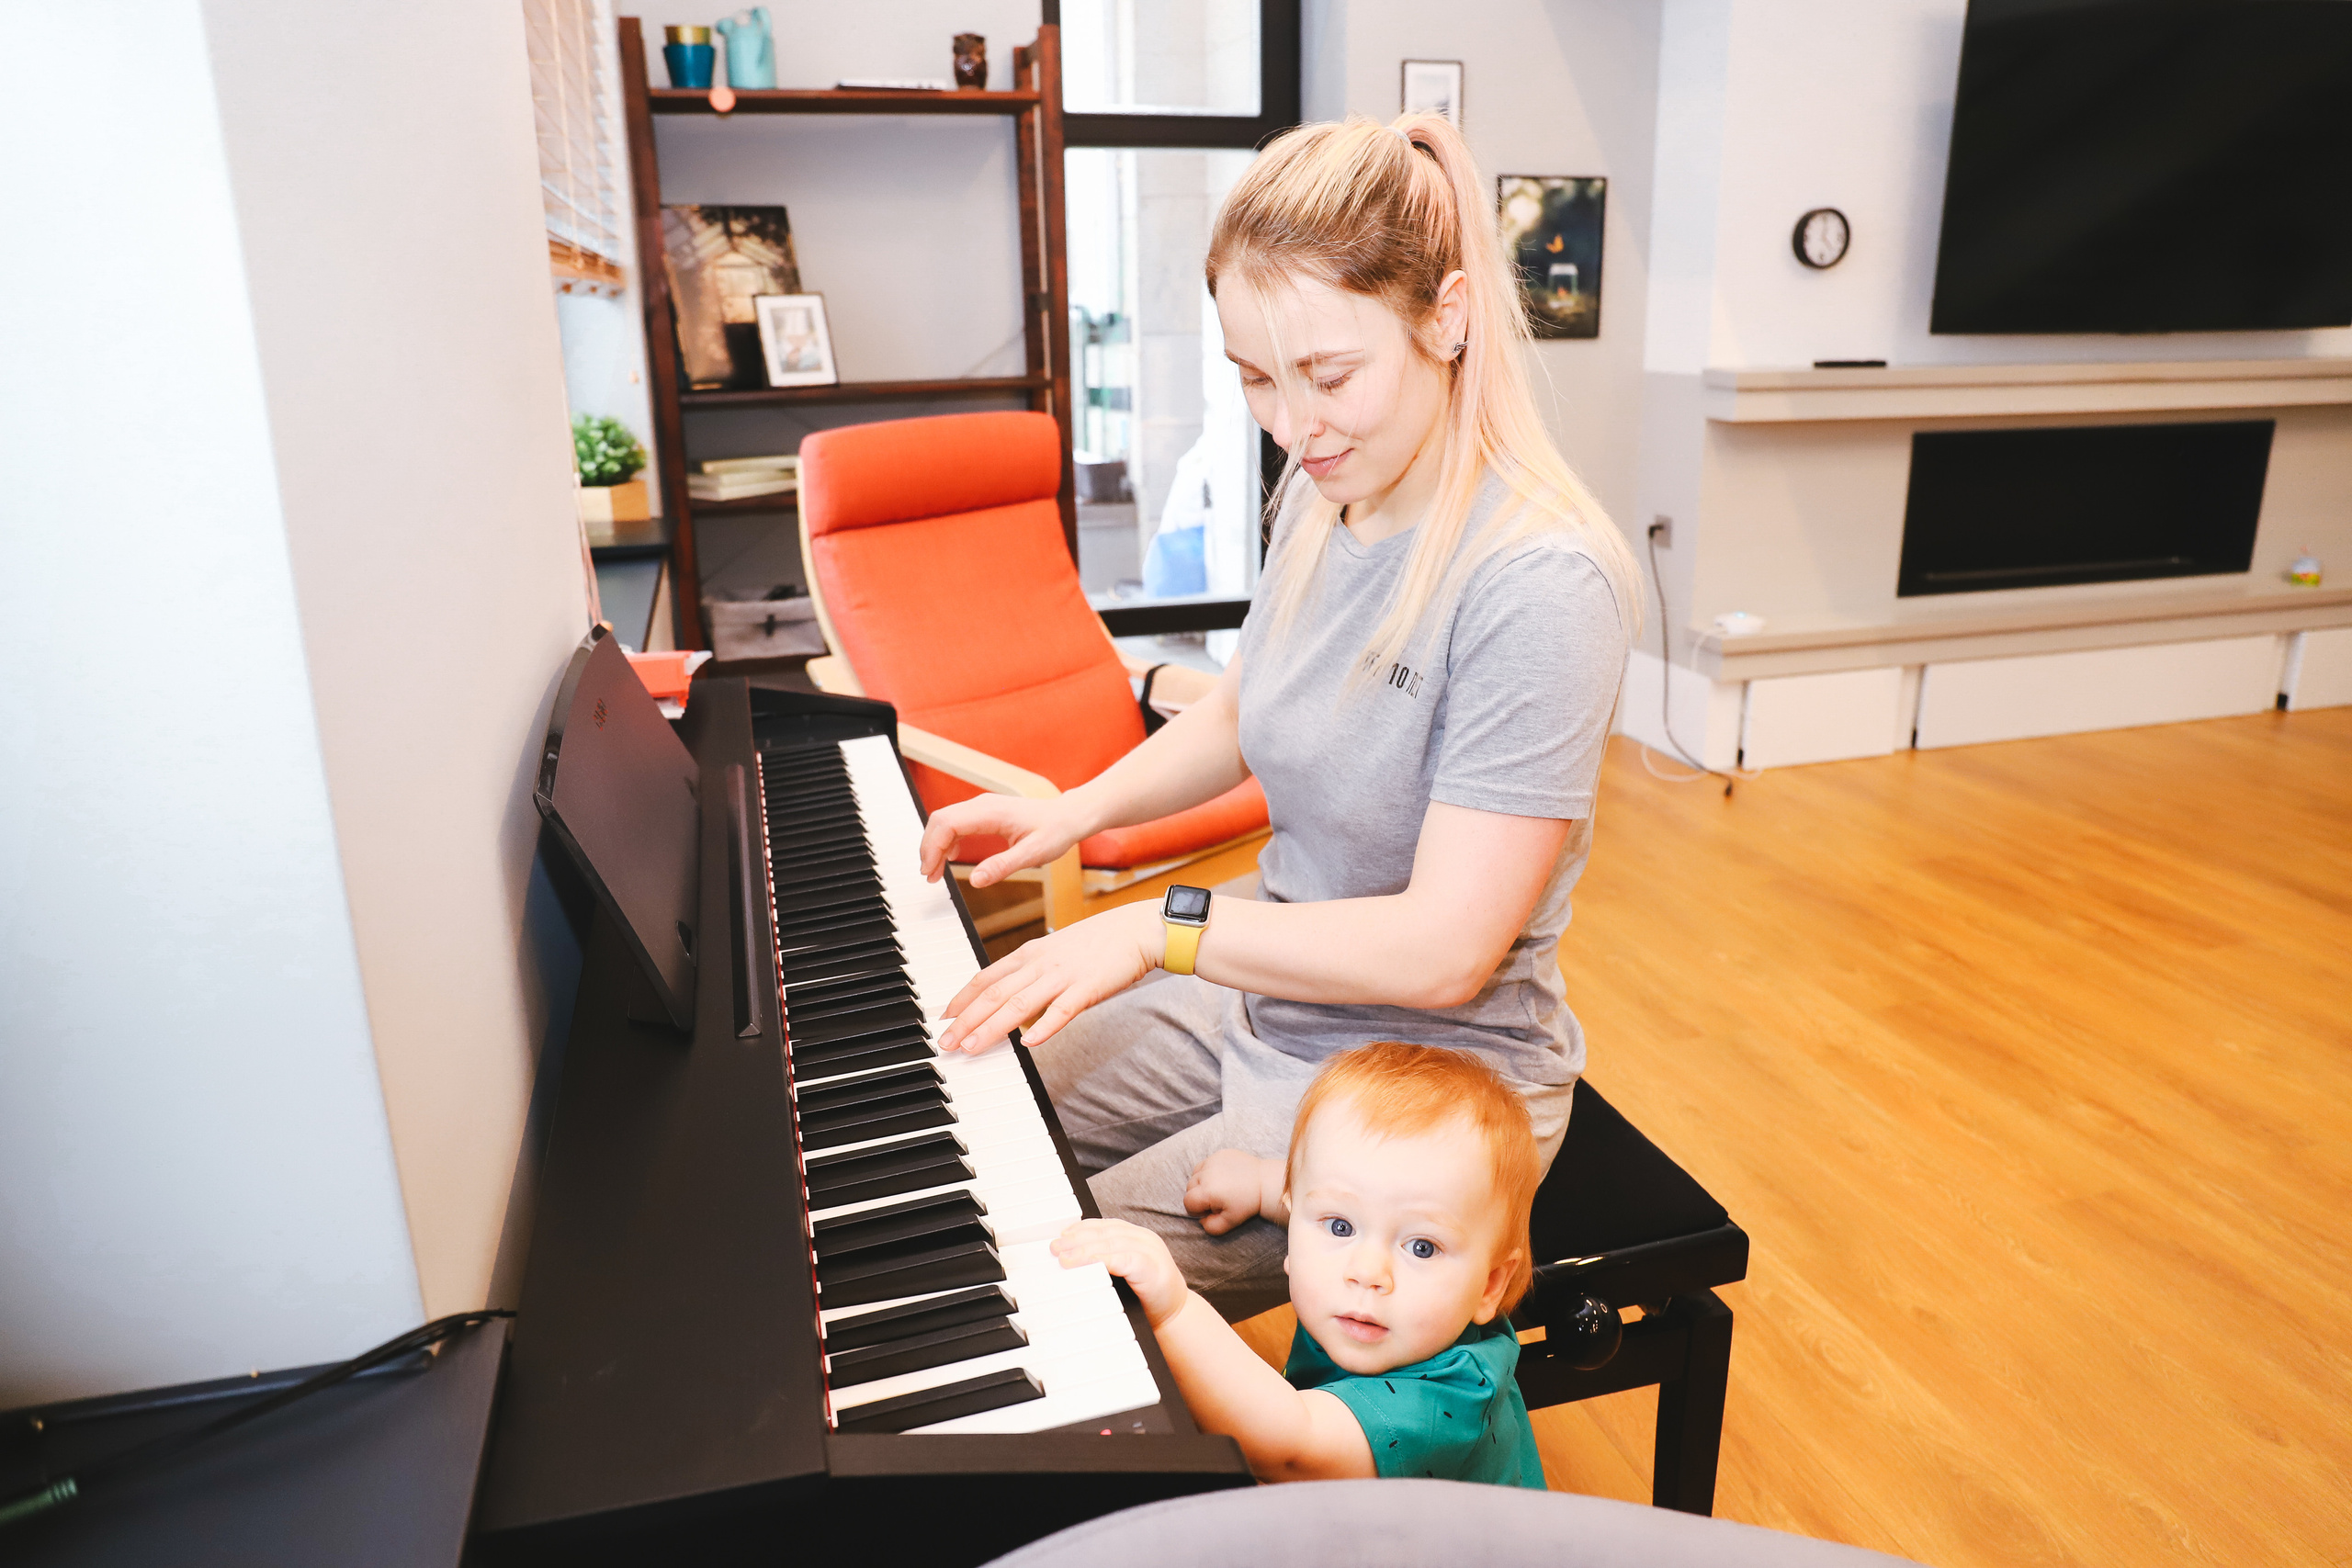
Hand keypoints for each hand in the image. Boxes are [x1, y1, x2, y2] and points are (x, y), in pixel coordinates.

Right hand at [918, 793, 1092, 887]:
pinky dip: (946, 840)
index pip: (947, 824)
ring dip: (935, 844)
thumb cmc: (1054, 832)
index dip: (932, 848)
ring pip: (945, 820)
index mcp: (991, 812)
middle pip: (940, 820)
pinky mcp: (984, 812)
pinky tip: (950, 857)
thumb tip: (974, 881)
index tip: (929, 872)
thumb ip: (1002, 866)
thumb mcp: (1032, 854)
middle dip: (928, 848)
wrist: (1068, 816)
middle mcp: (982, 805)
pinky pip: (956, 822)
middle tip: (929, 877)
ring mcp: (982, 806)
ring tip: (935, 872)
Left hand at [937, 901, 1160, 1052]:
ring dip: (991, 1028)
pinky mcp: (1087, 988)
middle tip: (946, 1042)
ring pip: (1018, 1004)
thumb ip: (1032, 973)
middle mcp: (1040, 963)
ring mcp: (1062, 976)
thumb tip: (1011, 998)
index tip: (944, 1017)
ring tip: (971, 1047)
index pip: (986, 977)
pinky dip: (1043, 1027)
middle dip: (965, 1020)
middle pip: (994, 994)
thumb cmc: (1099, 942)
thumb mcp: (1056, 951)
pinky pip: (1061, 1011)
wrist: (1137, 929)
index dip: (962, 998)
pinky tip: (1028, 1044)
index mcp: (1030, 953)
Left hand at [1052, 1218, 1189, 1329]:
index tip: (1062, 1235)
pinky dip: (1103, 1259)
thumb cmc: (1147, 1297)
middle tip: (1056, 1247)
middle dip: (1077, 1238)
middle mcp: (1145, 1238)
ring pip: (1112, 1242)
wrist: (1175, 1317)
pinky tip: (1087, 1263)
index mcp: (1137, 1236)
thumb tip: (1071, 1257)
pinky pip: (1124, 1259)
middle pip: (1105, 1231)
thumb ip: (1108, 1261)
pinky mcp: (1152, 1267)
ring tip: (1064, 1258)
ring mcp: (1150, 1251)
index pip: (1106, 1225)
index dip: (1082, 1228)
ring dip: (1084, 1249)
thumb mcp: (1125, 1273)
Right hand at [1184, 1150, 1287, 1234]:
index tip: (1211, 1210)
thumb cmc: (1247, 1203)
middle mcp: (1206, 1173)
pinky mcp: (1220, 1153)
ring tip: (1219, 1188)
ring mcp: (1212, 1160)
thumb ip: (1210, 1227)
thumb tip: (1201, 1220)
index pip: (1188, 1202)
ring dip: (1202, 1182)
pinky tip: (1223, 1178)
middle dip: (1199, 1196)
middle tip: (1217, 1200)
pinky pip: (1206, 1163)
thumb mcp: (1229, 1222)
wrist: (1264, 1183)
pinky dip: (1210, 1171)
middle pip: (1190, 1187)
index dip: (1197, 1209)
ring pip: (1195, 1174)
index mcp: (1207, 1191)